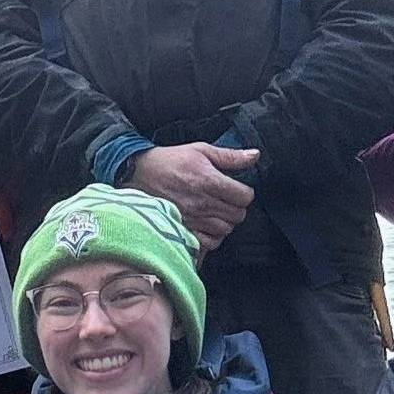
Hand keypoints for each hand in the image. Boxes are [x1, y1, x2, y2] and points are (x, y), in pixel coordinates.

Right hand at [128, 141, 257, 248]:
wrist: (138, 174)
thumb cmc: (170, 161)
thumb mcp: (201, 150)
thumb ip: (230, 156)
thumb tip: (255, 156)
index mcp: (209, 181)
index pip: (245, 196)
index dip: (245, 193)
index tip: (237, 189)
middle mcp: (203, 202)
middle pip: (238, 215)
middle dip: (236, 207)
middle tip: (227, 200)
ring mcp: (193, 219)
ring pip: (226, 230)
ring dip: (225, 222)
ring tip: (216, 212)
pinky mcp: (184, 230)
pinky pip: (210, 243)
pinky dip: (213, 237)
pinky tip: (208, 225)